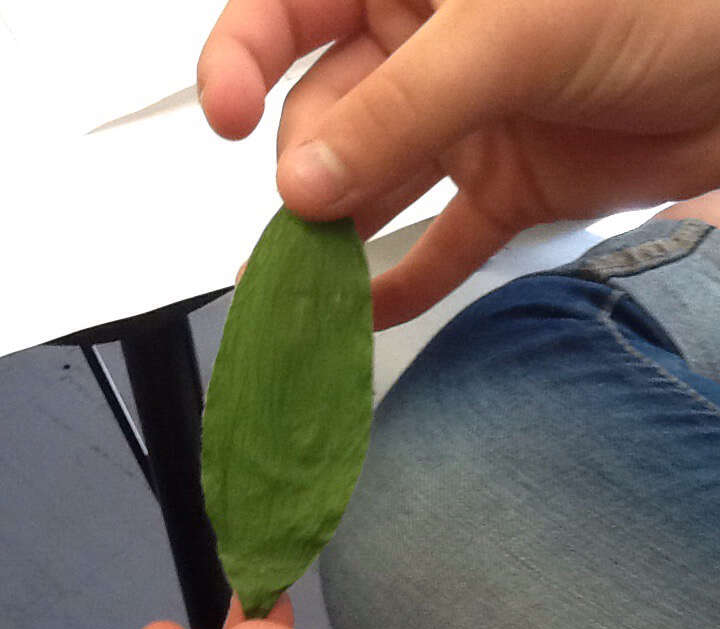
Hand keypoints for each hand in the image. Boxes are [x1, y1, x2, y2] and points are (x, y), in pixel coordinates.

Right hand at [198, 0, 719, 326]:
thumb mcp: (509, 32)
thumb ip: (399, 109)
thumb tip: (302, 185)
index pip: (287, 8)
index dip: (241, 56)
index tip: (224, 115)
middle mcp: (425, 47)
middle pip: (325, 115)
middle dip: (305, 174)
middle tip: (297, 233)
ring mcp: (463, 121)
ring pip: (375, 185)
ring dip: (339, 241)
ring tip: (302, 296)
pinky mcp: (505, 184)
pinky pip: (441, 238)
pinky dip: (408, 280)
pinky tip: (366, 317)